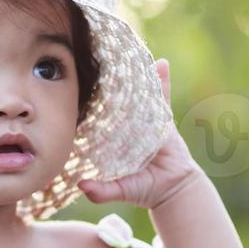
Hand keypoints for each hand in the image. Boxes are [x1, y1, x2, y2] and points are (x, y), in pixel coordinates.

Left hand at [77, 58, 203, 209]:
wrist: (172, 189)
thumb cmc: (143, 189)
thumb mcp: (121, 190)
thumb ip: (102, 192)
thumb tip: (82, 186)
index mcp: (112, 140)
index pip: (97, 119)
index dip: (88, 106)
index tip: (76, 90)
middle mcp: (126, 127)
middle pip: (115, 102)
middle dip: (107, 85)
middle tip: (96, 63)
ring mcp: (145, 120)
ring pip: (137, 96)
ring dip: (134, 77)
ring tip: (126, 55)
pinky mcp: (164, 119)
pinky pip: (163, 97)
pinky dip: (163, 81)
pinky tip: (162, 63)